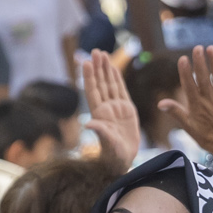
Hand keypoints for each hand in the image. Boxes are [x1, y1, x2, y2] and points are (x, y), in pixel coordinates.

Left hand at [81, 49, 141, 171]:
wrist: (123, 161)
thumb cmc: (114, 156)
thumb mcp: (108, 144)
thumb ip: (100, 132)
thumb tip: (88, 124)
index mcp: (99, 114)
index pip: (92, 91)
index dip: (89, 77)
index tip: (86, 62)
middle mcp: (105, 108)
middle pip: (100, 83)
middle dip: (97, 67)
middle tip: (95, 51)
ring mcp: (115, 108)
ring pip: (109, 84)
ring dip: (105, 69)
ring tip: (102, 54)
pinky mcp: (126, 110)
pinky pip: (120, 90)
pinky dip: (116, 78)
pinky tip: (113, 68)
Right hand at [163, 46, 212, 157]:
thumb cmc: (207, 136)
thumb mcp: (188, 127)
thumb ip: (176, 112)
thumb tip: (160, 103)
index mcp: (196, 105)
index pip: (189, 85)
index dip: (186, 72)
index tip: (183, 59)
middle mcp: (210, 99)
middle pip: (204, 77)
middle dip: (200, 62)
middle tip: (197, 48)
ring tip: (210, 48)